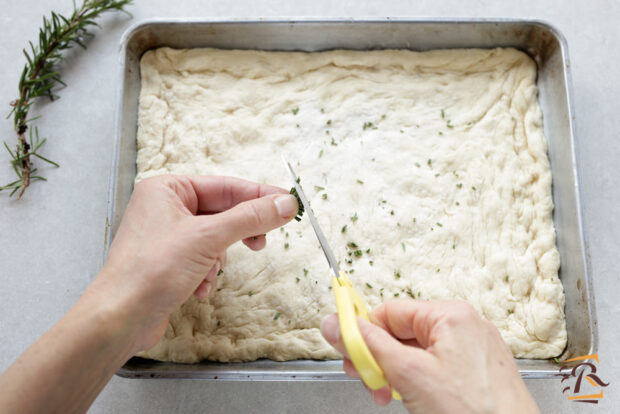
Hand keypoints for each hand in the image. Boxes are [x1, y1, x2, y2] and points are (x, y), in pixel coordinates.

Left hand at [92, 175, 298, 352]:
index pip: (225, 185)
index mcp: (167, 189)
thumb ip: (250, 218)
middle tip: (261, 242)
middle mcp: (164, 207)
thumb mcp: (208, 238)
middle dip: (238, 232)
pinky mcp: (168, 261)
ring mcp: (165, 235)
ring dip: (218, 258)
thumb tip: (285, 204)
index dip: (259, 196)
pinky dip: (207, 272)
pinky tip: (199, 287)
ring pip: (214, 238)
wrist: (119, 319)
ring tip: (210, 272)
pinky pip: (202, 257)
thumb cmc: (151, 271)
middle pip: (221, 211)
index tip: (287, 204)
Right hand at [321, 300, 539, 413]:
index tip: (348, 354)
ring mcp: (473, 350)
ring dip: (397, 374)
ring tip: (392, 397)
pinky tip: (415, 401)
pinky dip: (418, 382)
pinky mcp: (477, 372)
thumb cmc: (474, 413)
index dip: (364, 334)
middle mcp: (465, 326)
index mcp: (451, 315)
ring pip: (418, 353)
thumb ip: (368, 345)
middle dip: (380, 359)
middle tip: (369, 382)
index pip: (390, 311)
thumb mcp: (408, 374)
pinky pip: (436, 367)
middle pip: (402, 333)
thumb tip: (338, 324)